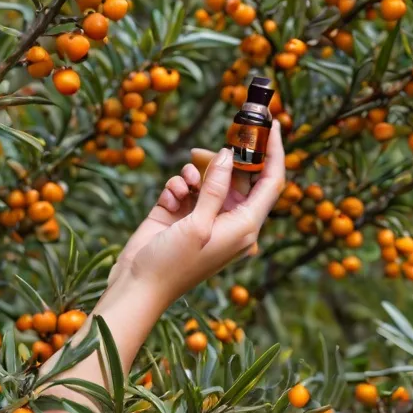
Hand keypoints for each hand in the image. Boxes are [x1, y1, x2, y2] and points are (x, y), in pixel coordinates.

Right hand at [109, 121, 284, 307]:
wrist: (137, 286)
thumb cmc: (173, 264)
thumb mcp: (199, 225)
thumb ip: (216, 187)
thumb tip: (228, 154)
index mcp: (245, 227)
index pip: (271, 183)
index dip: (275, 153)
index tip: (275, 125)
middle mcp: (230, 220)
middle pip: (238, 176)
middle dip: (222, 161)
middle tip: (204, 153)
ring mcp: (206, 216)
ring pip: (210, 177)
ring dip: (195, 174)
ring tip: (182, 185)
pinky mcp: (183, 212)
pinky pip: (188, 185)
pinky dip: (178, 185)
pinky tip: (169, 198)